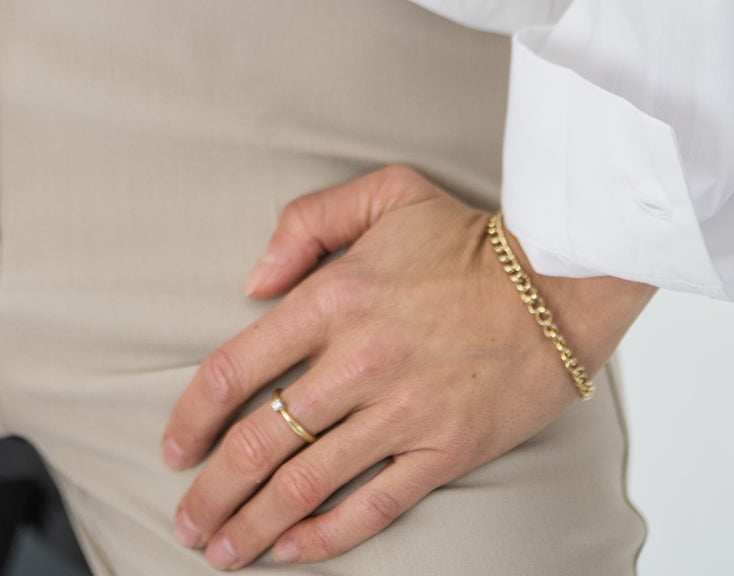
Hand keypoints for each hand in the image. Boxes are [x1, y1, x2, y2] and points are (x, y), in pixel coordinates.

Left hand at [159, 163, 654, 565]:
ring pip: (307, 482)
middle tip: (186, 521)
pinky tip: (292, 551)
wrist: (559, 284)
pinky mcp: (443, 451)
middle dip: (214, 491)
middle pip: (261, 441)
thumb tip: (254, 281)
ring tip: (223, 550)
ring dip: (256, 523)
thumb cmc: (466, 237)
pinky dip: (326, 535)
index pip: (235, 368)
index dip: (193, 417)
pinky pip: (372, 505)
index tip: (174, 448)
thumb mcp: (382, 192)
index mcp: (332, 297)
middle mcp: (358, 362)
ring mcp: (401, 412)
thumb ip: (305, 222)